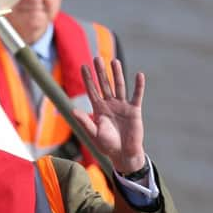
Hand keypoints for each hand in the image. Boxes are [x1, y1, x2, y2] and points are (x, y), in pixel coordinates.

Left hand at [72, 57, 145, 173]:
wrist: (123, 154)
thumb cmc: (107, 145)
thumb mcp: (94, 134)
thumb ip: (85, 122)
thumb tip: (73, 111)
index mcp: (99, 109)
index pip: (92, 90)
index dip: (88, 79)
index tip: (83, 66)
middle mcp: (110, 105)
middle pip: (105, 84)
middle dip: (100, 72)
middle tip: (97, 58)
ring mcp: (122, 106)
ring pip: (119, 86)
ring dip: (117, 74)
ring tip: (114, 61)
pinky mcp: (134, 110)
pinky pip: (137, 96)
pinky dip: (138, 86)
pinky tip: (139, 75)